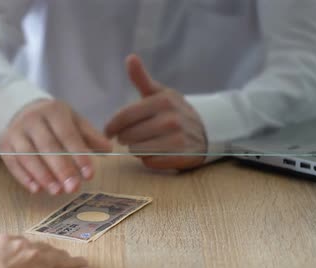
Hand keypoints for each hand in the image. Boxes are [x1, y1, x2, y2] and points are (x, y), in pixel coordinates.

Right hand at [0, 99, 111, 194]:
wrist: (22, 111)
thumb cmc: (54, 121)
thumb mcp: (74, 121)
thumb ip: (90, 135)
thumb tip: (108, 149)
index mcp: (54, 111)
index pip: (68, 135)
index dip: (79, 155)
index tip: (90, 174)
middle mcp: (33, 119)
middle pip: (47, 146)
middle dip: (61, 169)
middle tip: (73, 188)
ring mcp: (16, 132)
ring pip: (28, 156)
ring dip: (43, 176)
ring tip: (57, 192)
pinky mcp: (5, 146)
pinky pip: (13, 163)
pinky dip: (24, 178)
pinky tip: (36, 190)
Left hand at [105, 54, 207, 169]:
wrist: (207, 130)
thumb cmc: (176, 111)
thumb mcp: (161, 92)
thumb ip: (142, 78)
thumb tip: (130, 57)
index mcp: (163, 101)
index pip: (124, 116)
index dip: (112, 126)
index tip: (108, 131)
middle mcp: (170, 120)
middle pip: (128, 136)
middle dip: (126, 137)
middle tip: (132, 136)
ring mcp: (176, 140)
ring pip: (137, 150)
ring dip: (137, 148)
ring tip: (145, 143)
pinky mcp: (180, 157)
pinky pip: (150, 162)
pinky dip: (149, 159)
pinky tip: (157, 152)